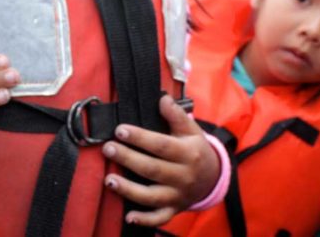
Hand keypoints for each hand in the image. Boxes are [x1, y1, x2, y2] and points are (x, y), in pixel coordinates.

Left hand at [101, 95, 220, 226]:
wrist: (212, 178)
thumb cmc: (195, 149)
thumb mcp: (191, 130)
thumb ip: (176, 115)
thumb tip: (162, 99)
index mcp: (188, 154)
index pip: (161, 146)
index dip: (140, 138)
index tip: (120, 130)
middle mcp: (183, 176)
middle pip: (152, 169)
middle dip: (128, 159)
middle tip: (108, 148)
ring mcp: (178, 196)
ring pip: (151, 196)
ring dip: (129, 190)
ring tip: (108, 180)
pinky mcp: (174, 210)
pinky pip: (159, 218)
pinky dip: (144, 219)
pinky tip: (128, 216)